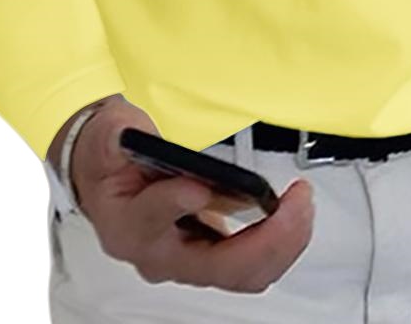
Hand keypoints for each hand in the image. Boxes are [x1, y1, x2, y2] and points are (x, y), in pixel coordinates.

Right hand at [67, 97, 315, 291]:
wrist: (108, 174)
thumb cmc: (111, 157)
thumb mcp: (111, 135)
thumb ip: (124, 139)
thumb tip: (140, 141)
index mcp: (126, 224)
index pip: (152, 221)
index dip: (176, 203)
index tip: (198, 186)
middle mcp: (158, 254)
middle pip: (218, 267)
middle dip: (266, 238)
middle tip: (294, 200)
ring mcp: (186, 260)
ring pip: (242, 274)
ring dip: (282, 244)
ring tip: (302, 204)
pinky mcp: (208, 255)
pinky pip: (250, 265)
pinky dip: (279, 243)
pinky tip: (294, 215)